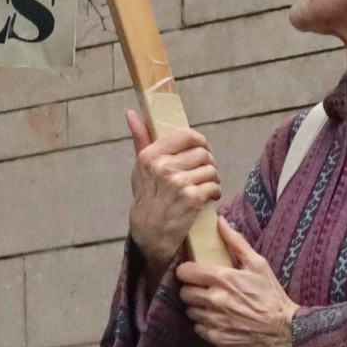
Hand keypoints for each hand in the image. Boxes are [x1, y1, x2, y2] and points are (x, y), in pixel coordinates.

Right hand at [125, 108, 224, 268]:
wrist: (149, 233)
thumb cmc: (146, 197)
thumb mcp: (140, 167)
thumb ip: (140, 138)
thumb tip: (132, 113)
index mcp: (151, 155)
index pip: (187, 135)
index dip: (199, 142)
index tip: (201, 150)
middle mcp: (163, 167)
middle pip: (203, 153)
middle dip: (207, 163)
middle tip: (203, 173)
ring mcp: (178, 183)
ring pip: (211, 170)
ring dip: (212, 179)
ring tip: (204, 187)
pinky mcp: (192, 199)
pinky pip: (214, 186)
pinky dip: (215, 193)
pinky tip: (207, 198)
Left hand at [174, 220, 300, 346]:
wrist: (283, 328)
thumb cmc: (271, 295)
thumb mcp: (258, 264)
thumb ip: (236, 242)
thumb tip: (220, 222)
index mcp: (223, 278)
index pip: (185, 272)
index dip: (186, 271)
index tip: (192, 272)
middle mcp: (215, 299)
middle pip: (184, 292)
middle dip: (191, 289)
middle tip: (202, 289)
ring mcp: (214, 320)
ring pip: (189, 310)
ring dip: (197, 307)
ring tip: (210, 305)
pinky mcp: (216, 337)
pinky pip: (197, 328)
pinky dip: (203, 324)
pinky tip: (216, 319)